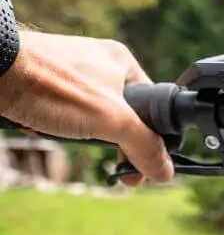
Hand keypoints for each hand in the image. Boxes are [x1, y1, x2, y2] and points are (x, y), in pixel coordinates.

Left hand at [0, 30, 172, 185]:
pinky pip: (63, 113)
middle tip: (118, 172)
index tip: (143, 168)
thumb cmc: (51, 86)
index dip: (150, 142)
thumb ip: (144, 146)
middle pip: (122, 118)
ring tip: (64, 134)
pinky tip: (45, 126)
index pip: (152, 110)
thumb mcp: (110, 120)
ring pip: (91, 118)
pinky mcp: (45, 82)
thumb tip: (167, 172)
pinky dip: (56, 126)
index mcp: (123, 63)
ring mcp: (71, 73)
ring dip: (81, 135)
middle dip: (113, 144)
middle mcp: (100, 64)